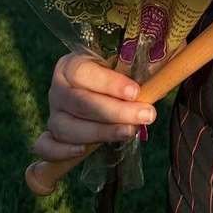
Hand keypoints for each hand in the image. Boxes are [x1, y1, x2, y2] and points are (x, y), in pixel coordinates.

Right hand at [30, 51, 156, 161]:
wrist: (111, 89)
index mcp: (72, 64)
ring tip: (130, 132)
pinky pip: (45, 146)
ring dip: (99, 132)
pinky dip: (60, 151)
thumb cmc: (123, 71)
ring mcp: (53, 113)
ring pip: (66, 126)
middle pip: (79, 102)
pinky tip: (83, 151)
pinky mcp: (50, 135)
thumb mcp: (132, 61)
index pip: (83, 72)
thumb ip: (144, 61)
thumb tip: (167, 67)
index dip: (109, 83)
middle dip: (115, 112)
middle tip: (146, 115)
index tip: (136, 92)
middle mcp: (58, 88)